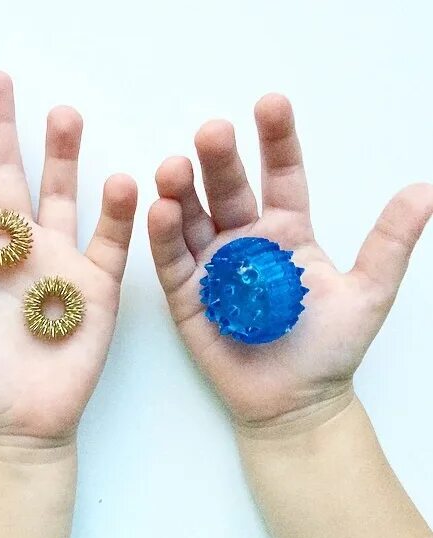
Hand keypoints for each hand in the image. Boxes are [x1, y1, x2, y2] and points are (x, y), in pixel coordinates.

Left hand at [0, 70, 136, 442]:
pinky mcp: (95, 289)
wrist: (17, 429)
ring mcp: (58, 266)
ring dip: (63, 158)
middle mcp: (17, 254)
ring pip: (62, 199)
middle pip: (8, 181)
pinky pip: (109, 244)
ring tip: (64, 115)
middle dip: (2, 133)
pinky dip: (116, 215)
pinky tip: (121, 181)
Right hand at [148, 94, 430, 423]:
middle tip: (211, 133)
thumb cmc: (329, 350)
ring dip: (181, 191)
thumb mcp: (368, 294)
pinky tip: (161, 210)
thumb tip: (425, 190)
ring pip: (193, 219)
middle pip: (229, 191)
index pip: (281, 175)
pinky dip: (164, 236)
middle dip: (219, 161)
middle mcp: (244, 241)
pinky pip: (172, 261)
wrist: (293, 402)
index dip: (276, 141)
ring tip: (173, 168)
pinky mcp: (186, 295)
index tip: (269, 104)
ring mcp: (212, 266)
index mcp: (286, 231)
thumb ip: (389, 243)